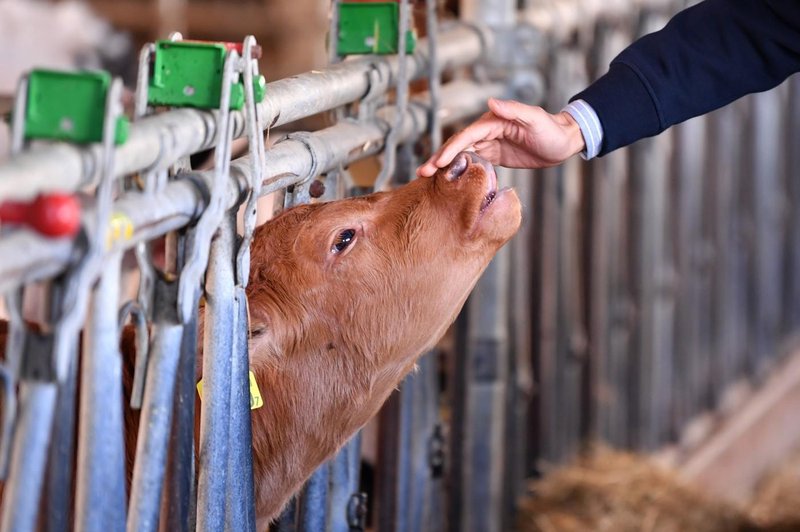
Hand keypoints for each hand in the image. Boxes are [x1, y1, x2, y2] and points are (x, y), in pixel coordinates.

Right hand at [416, 98, 585, 176]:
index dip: (451, 149)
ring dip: (443, 166)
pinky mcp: (493, 156)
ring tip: (425, 177)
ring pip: (460, 155)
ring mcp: (489, 144)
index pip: (467, 136)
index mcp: (493, 121)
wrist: (563, 142)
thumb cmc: (551, 129)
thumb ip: (513, 110)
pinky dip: (456, 170)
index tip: (439, 163)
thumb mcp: (534, 118)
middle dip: (439, 159)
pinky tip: (445, 180)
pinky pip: (470, 163)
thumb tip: (490, 102)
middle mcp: (487, 131)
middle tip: (422, 173)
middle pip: (458, 146)